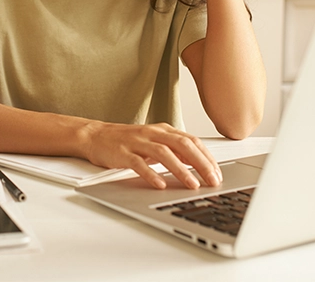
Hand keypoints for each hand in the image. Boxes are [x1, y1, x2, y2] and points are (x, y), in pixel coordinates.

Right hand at [81, 121, 222, 189]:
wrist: (96, 136)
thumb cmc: (127, 141)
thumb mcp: (154, 141)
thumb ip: (174, 149)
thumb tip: (198, 162)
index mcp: (163, 130)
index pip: (192, 141)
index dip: (207, 157)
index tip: (217, 173)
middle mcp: (153, 133)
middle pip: (182, 145)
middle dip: (201, 163)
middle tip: (213, 180)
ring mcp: (138, 142)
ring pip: (164, 154)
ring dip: (181, 170)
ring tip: (193, 184)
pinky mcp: (123, 153)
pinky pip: (139, 164)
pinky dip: (151, 175)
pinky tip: (160, 185)